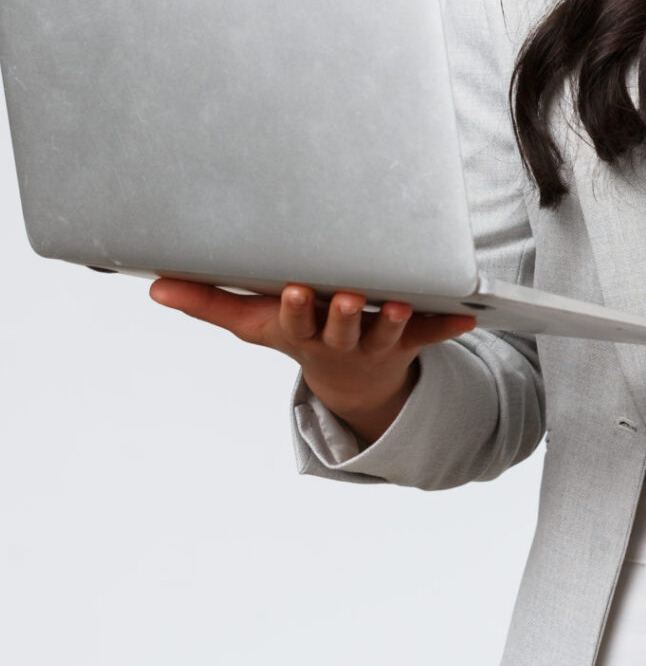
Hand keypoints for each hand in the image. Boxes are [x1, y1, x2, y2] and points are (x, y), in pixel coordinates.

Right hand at [149, 278, 477, 440]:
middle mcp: (340, 338)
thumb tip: (153, 285)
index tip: (296, 290)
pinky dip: (449, 325)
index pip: (297, 322)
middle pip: (343, 329)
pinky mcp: (410, 337)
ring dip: (394, 320)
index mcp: (302, 331)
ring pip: (387, 331)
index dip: (297, 309)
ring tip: (400, 302)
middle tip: (351, 298)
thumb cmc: (297, 332)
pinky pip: (432, 332)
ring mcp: (377, 340)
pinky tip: (470, 315)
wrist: (351, 380)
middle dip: (346, 316)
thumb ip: (207, 302)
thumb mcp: (252, 324)